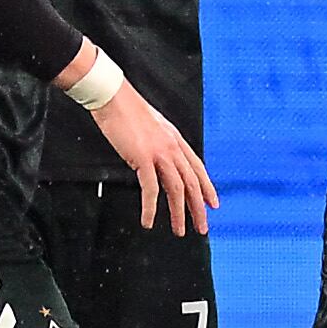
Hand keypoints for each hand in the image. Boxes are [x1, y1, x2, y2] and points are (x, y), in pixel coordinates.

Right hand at [86, 81, 217, 236]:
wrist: (113, 97)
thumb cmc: (127, 111)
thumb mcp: (151, 127)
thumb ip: (159, 143)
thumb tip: (158, 158)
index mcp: (176, 140)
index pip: (198, 168)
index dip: (207, 188)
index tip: (213, 204)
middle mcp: (173, 148)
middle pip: (192, 183)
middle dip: (199, 208)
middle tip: (202, 227)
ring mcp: (160, 153)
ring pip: (177, 189)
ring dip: (179, 213)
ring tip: (180, 230)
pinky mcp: (142, 158)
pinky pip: (150, 189)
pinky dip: (151, 208)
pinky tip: (149, 221)